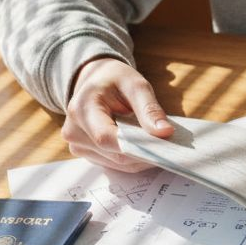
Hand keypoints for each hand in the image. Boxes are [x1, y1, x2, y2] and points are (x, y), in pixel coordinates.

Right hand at [62, 57, 172, 171]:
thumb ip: (149, 108)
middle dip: (145, 152)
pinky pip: (115, 163)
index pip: (106, 137)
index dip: (137, 145)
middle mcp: (74, 131)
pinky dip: (133, 158)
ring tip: (159, 143)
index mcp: (81, 109)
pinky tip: (145, 147)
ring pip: (117, 163)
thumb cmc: (115, 80)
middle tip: (171, 145)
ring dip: (141, 157)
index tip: (163, 144)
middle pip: (115, 154)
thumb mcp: (135, 84)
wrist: (96, 81)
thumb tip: (165, 132)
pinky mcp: (86, 153)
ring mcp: (78, 145)